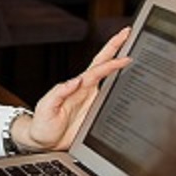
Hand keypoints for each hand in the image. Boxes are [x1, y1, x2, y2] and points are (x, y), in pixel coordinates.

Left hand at [13, 27, 131, 151]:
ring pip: (109, 78)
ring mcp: (91, 100)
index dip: (110, 63)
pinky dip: (120, 86)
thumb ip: (59, 92)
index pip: (96, 70)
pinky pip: (110, 97)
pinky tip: (130, 80)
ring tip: (132, 50)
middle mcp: (85, 90)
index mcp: (76, 86)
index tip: (124, 57)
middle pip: (103, 65)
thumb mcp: (47, 106)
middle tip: (127, 34)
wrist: (43, 141)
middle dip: (115, 48)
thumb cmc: (42, 124)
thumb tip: (75, 81)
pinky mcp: (95, 113)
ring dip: (119, 63)